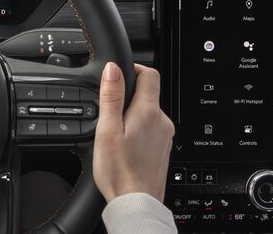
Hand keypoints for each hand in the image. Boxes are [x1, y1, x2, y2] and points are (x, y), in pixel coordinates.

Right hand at [93, 63, 174, 202]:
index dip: (133, 68)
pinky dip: (137, 130)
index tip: (117, 76)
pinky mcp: (162, 149)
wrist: (136, 203)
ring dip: (132, 115)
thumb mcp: (108, 130)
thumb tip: (113, 69)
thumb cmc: (120, 172)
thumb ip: (112, 96)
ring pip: (148, 113)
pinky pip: (150, 129)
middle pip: (148, 94)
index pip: (149, 74)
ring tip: (114, 132)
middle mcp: (162, 122)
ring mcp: (164, 136)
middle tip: (108, 110)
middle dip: (128, 96)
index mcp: (149, 112)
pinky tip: (124, 146)